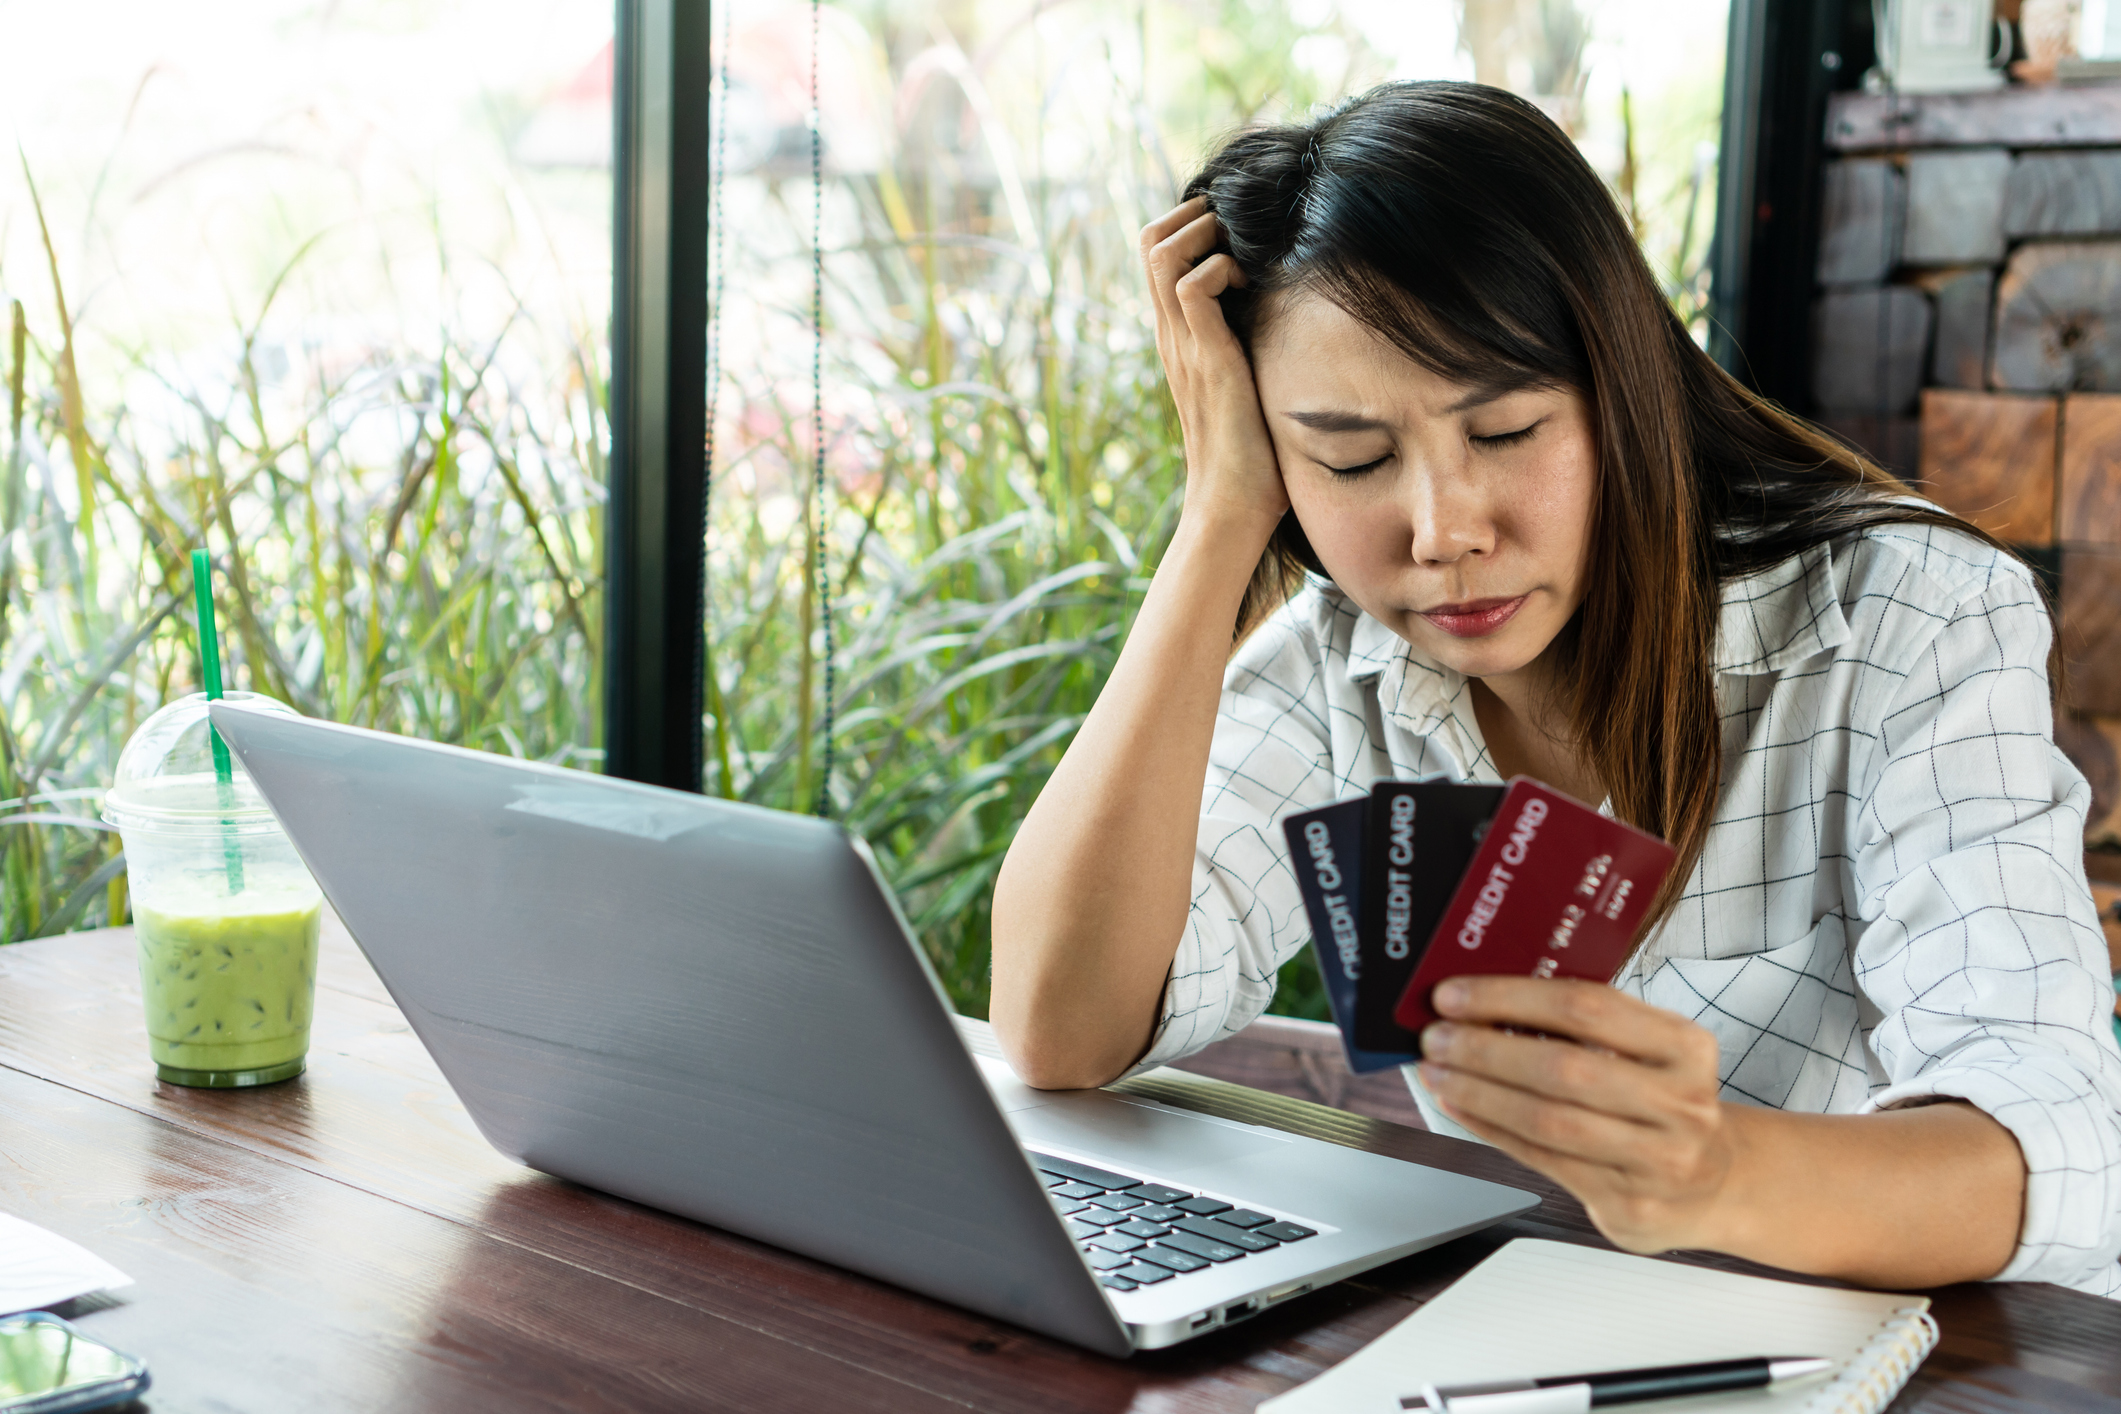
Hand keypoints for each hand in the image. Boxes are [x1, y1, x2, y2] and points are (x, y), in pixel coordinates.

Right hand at [1138, 196, 1287, 536]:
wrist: (1234, 506)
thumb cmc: (1253, 453)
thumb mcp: (1250, 381)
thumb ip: (1253, 344)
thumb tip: (1292, 310)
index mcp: (1179, 337)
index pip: (1157, 252)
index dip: (1192, 225)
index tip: (1238, 238)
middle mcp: (1172, 334)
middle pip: (1150, 239)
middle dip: (1195, 215)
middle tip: (1241, 235)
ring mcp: (1183, 345)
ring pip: (1161, 250)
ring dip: (1206, 234)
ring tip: (1245, 257)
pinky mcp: (1206, 359)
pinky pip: (1195, 285)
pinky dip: (1225, 268)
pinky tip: (1255, 290)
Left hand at [1417, 976, 1736, 1254]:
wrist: (1716, 1184)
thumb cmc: (1663, 1106)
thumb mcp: (1651, 1054)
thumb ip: (1587, 1027)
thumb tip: (1487, 1000)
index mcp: (1685, 1047)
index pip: (1586, 1008)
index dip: (1511, 997)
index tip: (1456, 994)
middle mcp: (1681, 1103)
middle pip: (1563, 1066)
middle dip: (1485, 1048)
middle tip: (1437, 1036)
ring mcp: (1660, 1160)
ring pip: (1548, 1119)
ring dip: (1479, 1092)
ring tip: (1439, 1072)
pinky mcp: (1631, 1203)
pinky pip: (1543, 1158)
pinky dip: (1491, 1129)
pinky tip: (1462, 1108)